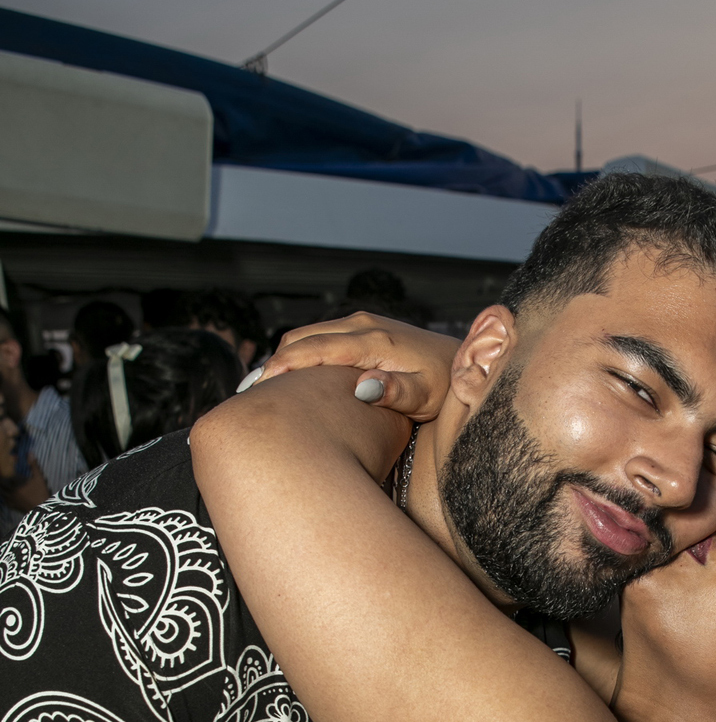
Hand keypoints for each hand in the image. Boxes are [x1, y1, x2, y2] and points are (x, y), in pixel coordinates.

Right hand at [255, 312, 459, 421]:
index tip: (256, 388)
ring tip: (256, 390)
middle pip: (302, 339)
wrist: (464, 364)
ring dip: (282, 359)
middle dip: (272, 363)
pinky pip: (320, 340)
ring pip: (307, 337)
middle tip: (244, 396)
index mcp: (372, 340)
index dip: (282, 367)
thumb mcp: (427, 394)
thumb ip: (396, 392)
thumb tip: (363, 388)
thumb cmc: (447, 385)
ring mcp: (361, 325)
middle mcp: (362, 325)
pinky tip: (287, 380)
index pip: (314, 349)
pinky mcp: (362, 332)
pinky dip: (298, 355)